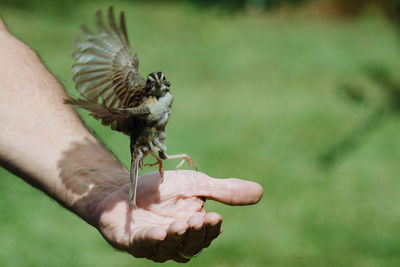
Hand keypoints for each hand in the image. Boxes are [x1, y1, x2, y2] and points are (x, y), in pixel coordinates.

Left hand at [93, 170, 262, 262]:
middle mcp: (177, 240)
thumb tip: (260, 192)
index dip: (211, 229)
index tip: (214, 217)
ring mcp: (155, 244)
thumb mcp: (196, 185)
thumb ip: (224, 191)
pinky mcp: (133, 241)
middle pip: (191, 244)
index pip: (208, 234)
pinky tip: (161, 233)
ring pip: (171, 248)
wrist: (125, 186)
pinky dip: (153, 239)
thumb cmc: (163, 189)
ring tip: (181, 224)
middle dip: (196, 233)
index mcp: (194, 228)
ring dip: (178, 236)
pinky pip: (145, 243)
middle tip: (198, 218)